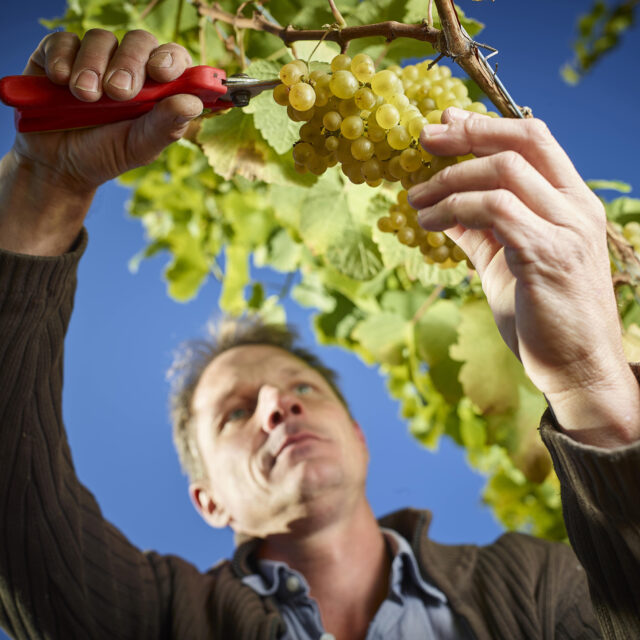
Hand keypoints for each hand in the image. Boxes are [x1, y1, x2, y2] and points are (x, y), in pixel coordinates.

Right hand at [0, 29, 202, 254]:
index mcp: (156, 87)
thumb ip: (166, 125)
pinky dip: (63, 59)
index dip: (171, 59)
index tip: (161, 73)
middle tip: (118, 93)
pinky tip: (60, 81)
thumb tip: (193, 103)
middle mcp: (128, 66)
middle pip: (139, 41)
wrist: (59, 164)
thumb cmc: (107, 154)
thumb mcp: (139, 147)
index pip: (173, 58)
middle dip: (130, 64)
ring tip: (85, 97)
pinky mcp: (58, 55)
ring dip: (93, 66)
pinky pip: (64, 40)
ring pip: (101, 38)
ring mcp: (94, 57)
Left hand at [408, 108, 639, 446]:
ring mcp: (567, 230)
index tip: (445, 123)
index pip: (535, 141)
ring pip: (504, 173)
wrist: (577, 368)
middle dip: (468, 134)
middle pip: (523, 143)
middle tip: (425, 139)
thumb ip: (479, 232)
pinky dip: (454, 210)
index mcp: (572, 205)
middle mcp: (577, 209)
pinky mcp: (548, 256)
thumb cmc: (542, 317)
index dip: (487, 126)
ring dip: (449, 180)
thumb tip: (442, 208)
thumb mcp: (505, 264)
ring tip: (413, 199)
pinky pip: (496, 212)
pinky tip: (427, 223)